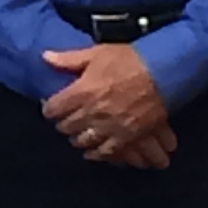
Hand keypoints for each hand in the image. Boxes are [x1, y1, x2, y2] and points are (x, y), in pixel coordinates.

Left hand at [43, 42, 173, 167]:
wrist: (163, 72)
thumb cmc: (129, 60)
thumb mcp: (97, 53)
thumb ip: (69, 59)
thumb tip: (45, 57)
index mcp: (82, 91)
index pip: (54, 108)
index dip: (50, 108)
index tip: (52, 108)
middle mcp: (92, 112)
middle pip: (67, 126)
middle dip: (63, 123)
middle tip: (66, 120)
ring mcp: (109, 127)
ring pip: (83, 140)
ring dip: (78, 138)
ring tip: (79, 134)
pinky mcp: (126, 136)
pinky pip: (105, 152)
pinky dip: (97, 153)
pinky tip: (92, 151)